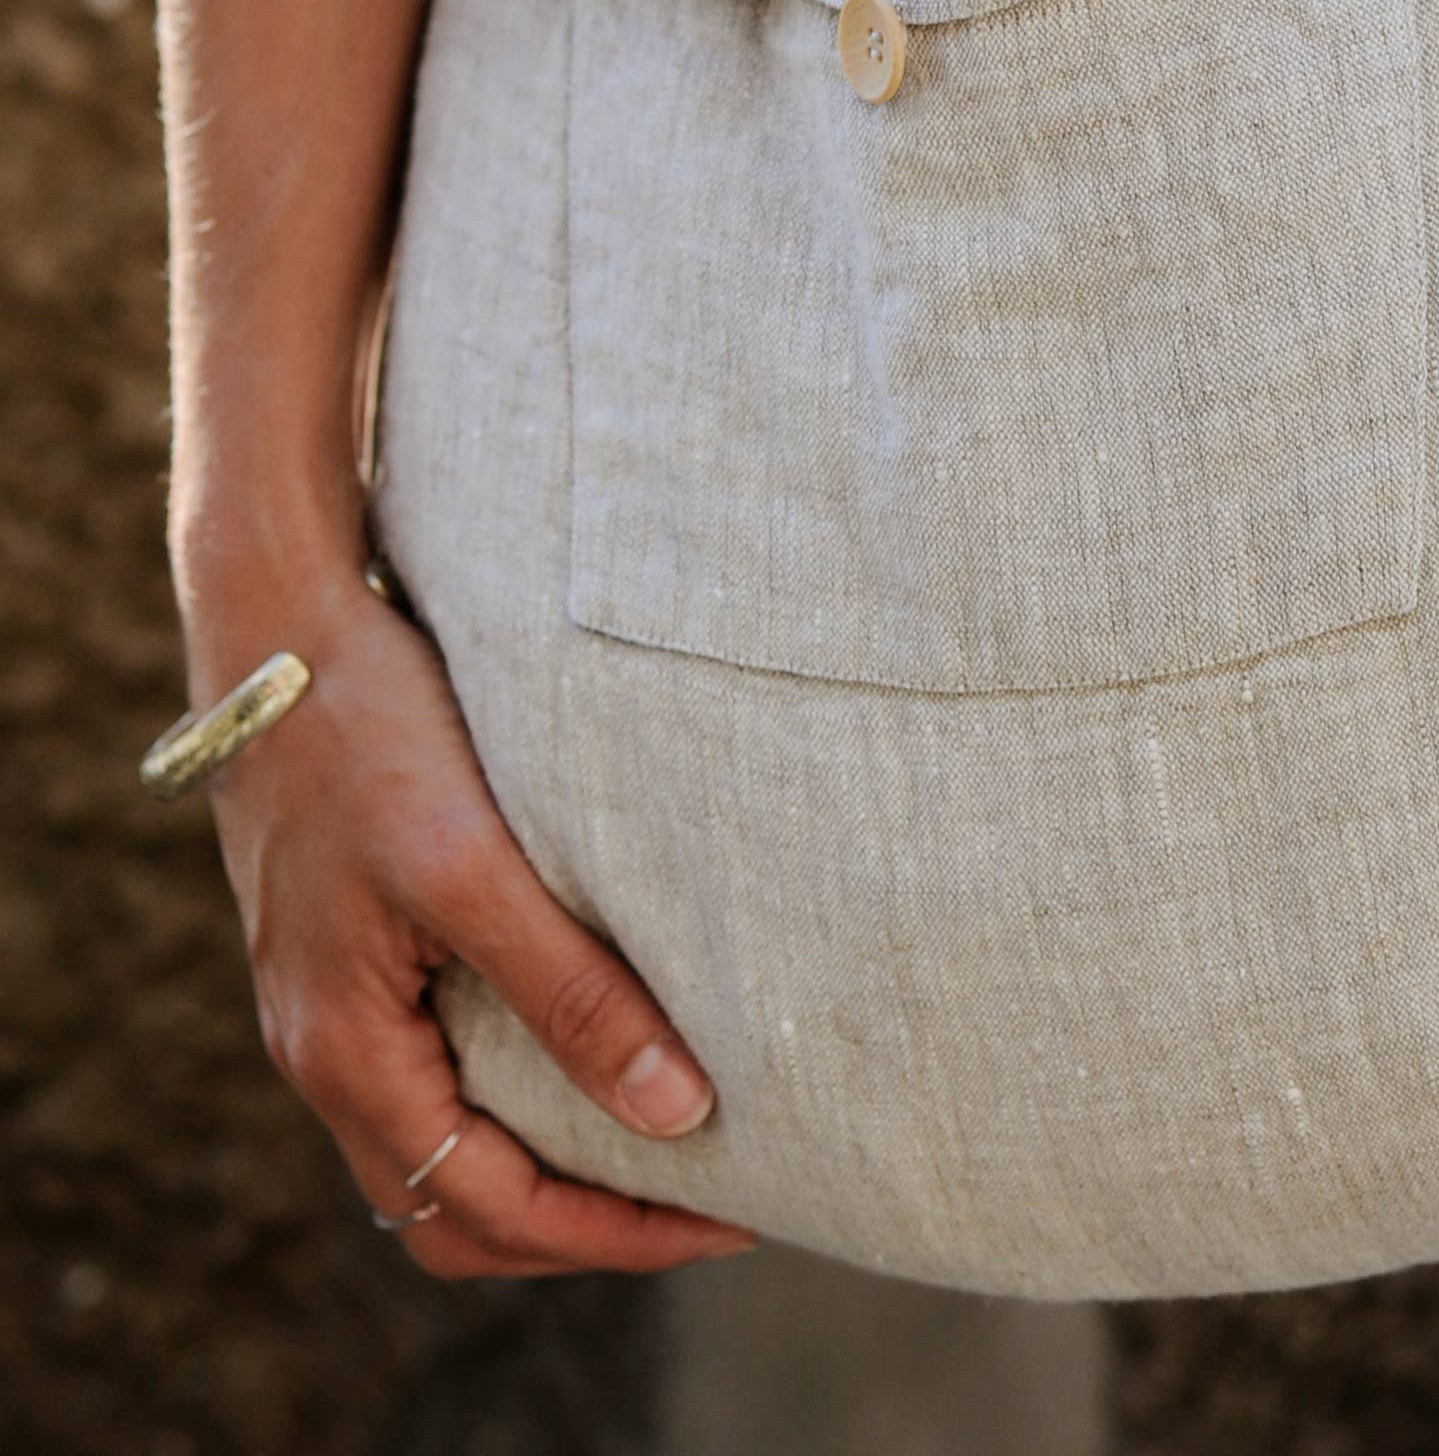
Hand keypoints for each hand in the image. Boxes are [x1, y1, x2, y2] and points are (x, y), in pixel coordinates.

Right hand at [198, 573, 755, 1276]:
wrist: (280, 634)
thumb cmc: (369, 735)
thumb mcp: (474, 866)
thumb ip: (569, 993)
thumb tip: (675, 1114)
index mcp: (344, 1051)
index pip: (486, 1210)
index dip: (611, 1233)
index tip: (728, 1219)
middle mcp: (329, 1051)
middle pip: (461, 1210)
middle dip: (584, 1226)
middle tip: (712, 1202)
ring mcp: (339, 1006)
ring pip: (448, 1148)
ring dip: (552, 1167)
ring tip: (672, 1143)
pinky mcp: (362, 955)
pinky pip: (441, 1076)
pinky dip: (522, 1099)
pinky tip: (600, 1054)